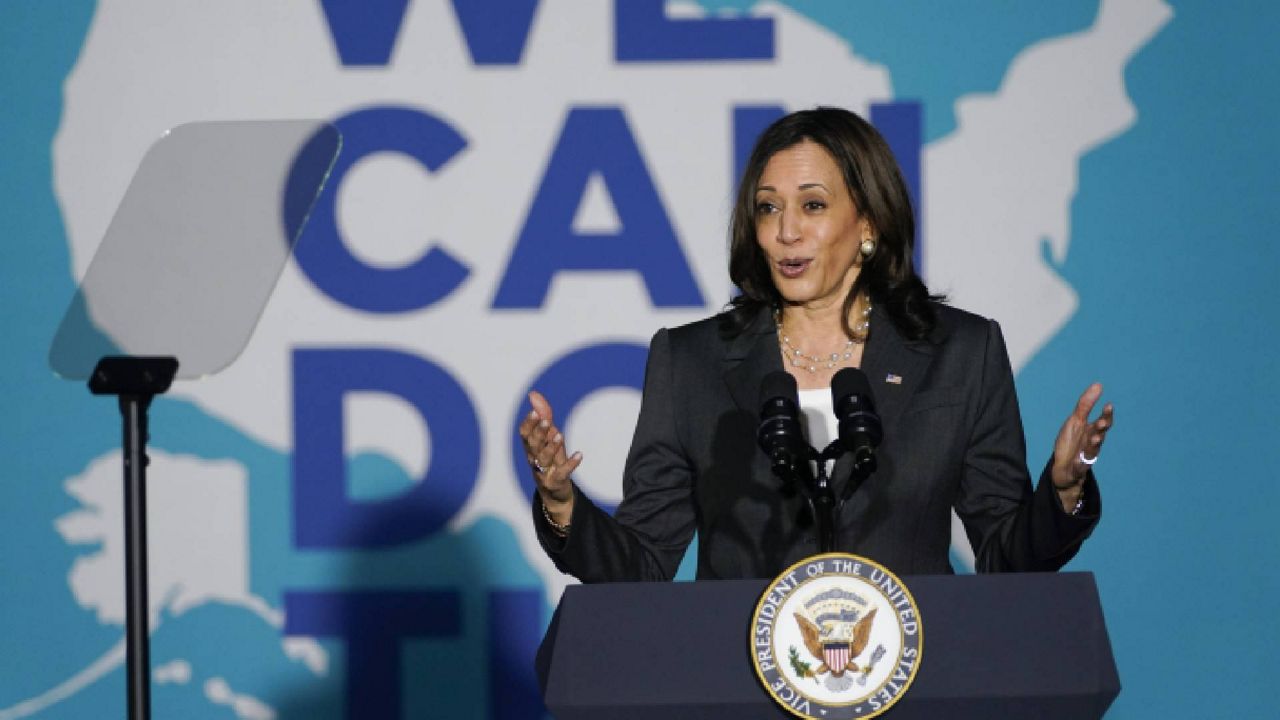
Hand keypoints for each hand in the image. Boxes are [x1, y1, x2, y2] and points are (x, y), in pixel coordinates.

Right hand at [518, 390, 581, 525]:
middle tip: (546, 421)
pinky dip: (571, 463)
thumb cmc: (551, 458)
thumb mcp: (548, 436)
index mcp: (531, 447)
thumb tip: (533, 394)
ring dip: (552, 446)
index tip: (534, 412)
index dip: (528, 424)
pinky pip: (562, 473)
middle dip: (539, 432)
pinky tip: (579, 454)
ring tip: (560, 435)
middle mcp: (534, 458)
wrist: (555, 492)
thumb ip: (543, 414)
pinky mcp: (556, 481)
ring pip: (545, 458)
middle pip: (533, 445)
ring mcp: (544, 471)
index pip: (524, 434)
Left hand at [1051, 383, 1113, 511]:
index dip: (1106, 414)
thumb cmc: (1071, 441)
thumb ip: (1086, 404)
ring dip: (1094, 444)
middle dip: (1101, 429)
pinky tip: (1077, 462)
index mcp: (1092, 431)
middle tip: (1101, 423)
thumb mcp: (1076, 421)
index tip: (1108, 405)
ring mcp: (1086, 456)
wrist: (1063, 466)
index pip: (1103, 421)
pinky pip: (1080, 467)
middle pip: (1100, 435)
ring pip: (1093, 450)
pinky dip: (1080, 464)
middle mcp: (1092, 443)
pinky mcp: (1078, 468)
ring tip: (1094, 439)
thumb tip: (1099, 384)